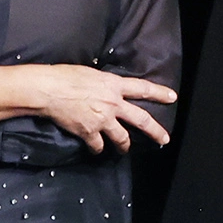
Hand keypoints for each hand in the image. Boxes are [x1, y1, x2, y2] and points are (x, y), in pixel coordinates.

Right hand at [0, 65, 176, 152]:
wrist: (49, 90)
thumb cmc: (64, 76)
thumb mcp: (89, 73)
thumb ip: (102, 82)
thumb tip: (102, 85)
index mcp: (113, 85)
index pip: (143, 88)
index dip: (159, 92)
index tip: (172, 97)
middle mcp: (113, 103)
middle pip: (141, 119)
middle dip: (155, 131)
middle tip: (164, 139)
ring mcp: (103, 119)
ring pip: (122, 137)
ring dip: (124, 146)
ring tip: (124, 150)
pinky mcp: (89, 132)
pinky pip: (98, 145)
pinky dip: (97, 149)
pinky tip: (96, 150)